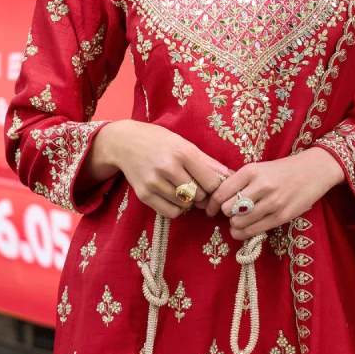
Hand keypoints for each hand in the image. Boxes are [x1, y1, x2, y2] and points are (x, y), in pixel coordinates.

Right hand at [87, 120, 235, 218]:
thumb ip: (208, 161)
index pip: (211, 182)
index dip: (215, 187)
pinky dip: (177, 209)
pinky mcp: (144, 195)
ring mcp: (154, 182)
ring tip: (183, 189)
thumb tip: (231, 175)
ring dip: (189, 201)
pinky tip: (174, 197)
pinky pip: (170, 212)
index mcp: (182, 152)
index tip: (212, 184)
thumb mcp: (184, 144)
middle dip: (202, 194)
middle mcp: (168, 168)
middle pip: (199, 195)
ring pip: (185, 205)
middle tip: (197, 187)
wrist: (124, 143)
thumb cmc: (159, 141)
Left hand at [204, 147, 344, 239]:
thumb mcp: (259, 168)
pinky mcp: (282, 216)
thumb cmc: (282, 170)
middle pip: (228, 209)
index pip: (221, 192)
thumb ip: (240, 181)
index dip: (212, 204)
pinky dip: (243, 233)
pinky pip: (254, 230)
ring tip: (238, 221)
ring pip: (239, 222)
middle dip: (226, 213)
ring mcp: (272, 202)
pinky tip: (242, 230)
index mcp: (251, 171)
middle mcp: (261, 186)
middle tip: (231, 212)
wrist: (314, 170)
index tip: (210, 210)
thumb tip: (216, 198)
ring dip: (235, 224)